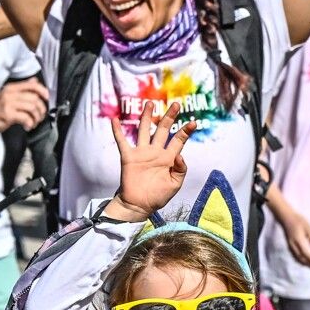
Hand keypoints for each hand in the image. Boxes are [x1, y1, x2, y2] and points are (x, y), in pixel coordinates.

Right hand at [0, 78, 48, 132]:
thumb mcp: (8, 93)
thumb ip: (22, 87)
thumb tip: (35, 81)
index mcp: (12, 88)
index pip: (32, 85)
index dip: (43, 91)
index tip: (47, 97)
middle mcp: (10, 94)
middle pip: (34, 98)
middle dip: (41, 109)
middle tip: (40, 116)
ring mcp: (9, 104)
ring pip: (32, 108)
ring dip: (36, 117)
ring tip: (34, 122)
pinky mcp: (8, 115)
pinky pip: (25, 117)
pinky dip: (30, 123)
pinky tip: (28, 126)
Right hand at [108, 103, 195, 219]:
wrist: (139, 205)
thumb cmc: (158, 196)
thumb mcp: (175, 184)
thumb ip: (180, 169)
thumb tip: (180, 154)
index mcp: (168, 158)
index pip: (178, 140)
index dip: (186, 131)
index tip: (194, 123)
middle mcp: (155, 152)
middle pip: (163, 130)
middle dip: (169, 117)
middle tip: (176, 104)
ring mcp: (142, 153)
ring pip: (144, 130)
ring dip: (147, 117)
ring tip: (150, 104)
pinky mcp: (129, 157)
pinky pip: (122, 141)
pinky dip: (117, 131)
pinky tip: (115, 119)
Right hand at [269, 195, 309, 268]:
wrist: (286, 218)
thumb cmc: (299, 221)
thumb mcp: (309, 227)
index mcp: (299, 241)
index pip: (307, 254)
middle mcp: (294, 246)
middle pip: (303, 259)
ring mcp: (291, 247)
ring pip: (299, 260)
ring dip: (307, 265)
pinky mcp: (290, 247)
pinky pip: (296, 257)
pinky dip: (303, 262)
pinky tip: (307, 262)